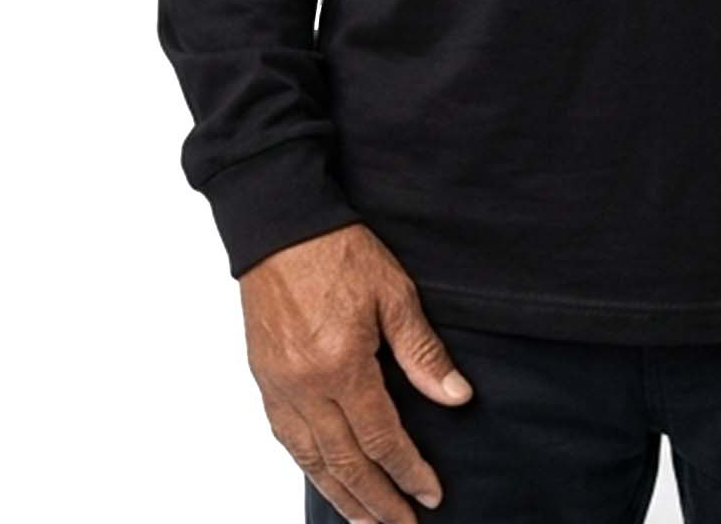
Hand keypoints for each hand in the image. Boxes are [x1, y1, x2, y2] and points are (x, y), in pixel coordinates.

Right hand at [240, 221, 473, 521]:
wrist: (280, 226)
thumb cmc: (338, 251)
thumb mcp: (394, 293)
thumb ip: (423, 352)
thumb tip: (456, 396)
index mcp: (341, 366)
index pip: (381, 438)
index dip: (408, 471)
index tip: (431, 495)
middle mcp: (305, 387)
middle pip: (345, 463)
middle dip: (378, 502)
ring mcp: (279, 388)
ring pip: (312, 462)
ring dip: (343, 498)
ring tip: (368, 522)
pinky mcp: (264, 380)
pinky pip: (287, 440)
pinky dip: (310, 468)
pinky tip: (327, 480)